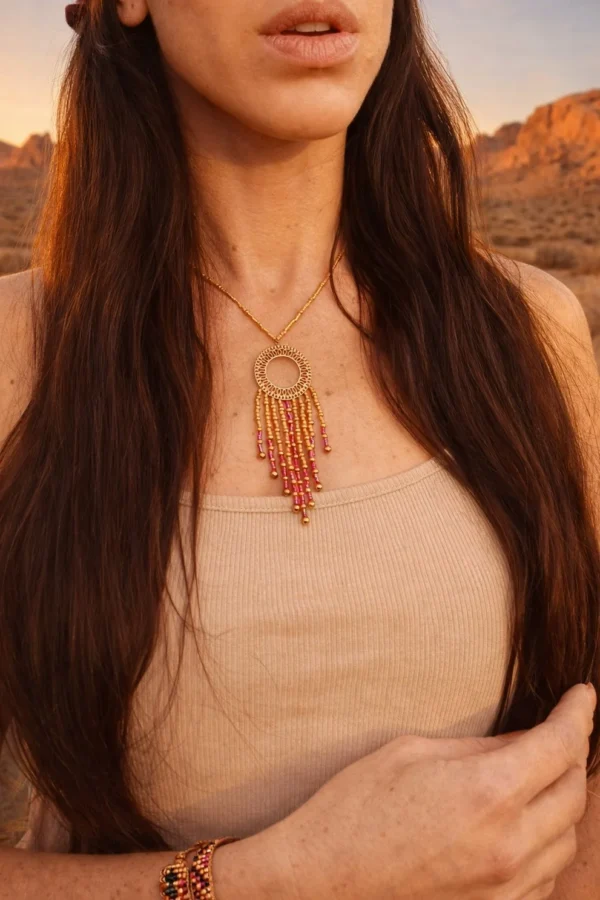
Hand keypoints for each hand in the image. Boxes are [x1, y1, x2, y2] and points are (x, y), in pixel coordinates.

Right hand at [264, 682, 595, 899]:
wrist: (321, 882)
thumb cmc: (355, 808)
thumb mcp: (412, 753)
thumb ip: (478, 749)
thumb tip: (522, 743)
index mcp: (487, 792)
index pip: (560, 745)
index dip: (578, 713)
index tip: (583, 695)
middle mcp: (509, 844)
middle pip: (574, 792)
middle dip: (572, 753)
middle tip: (560, 729)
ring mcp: (506, 887)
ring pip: (567, 839)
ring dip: (561, 802)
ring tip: (540, 776)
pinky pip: (545, 876)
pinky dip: (546, 844)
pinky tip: (523, 825)